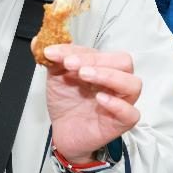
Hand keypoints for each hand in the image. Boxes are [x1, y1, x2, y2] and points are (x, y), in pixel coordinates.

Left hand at [42, 44, 140, 163]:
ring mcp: (121, 102)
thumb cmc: (66, 103)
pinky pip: (132, 113)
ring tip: (85, 75)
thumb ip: (52, 58)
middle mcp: (114, 82)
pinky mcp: (121, 122)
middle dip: (96, 60)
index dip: (77, 51)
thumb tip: (39, 41)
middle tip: (71, 64)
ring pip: (133, 84)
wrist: (62, 131)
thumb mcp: (56, 77)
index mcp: (102, 67)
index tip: (55, 53)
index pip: (100, 52)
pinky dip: (118, 105)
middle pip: (123, 62)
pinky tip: (100, 99)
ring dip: (109, 76)